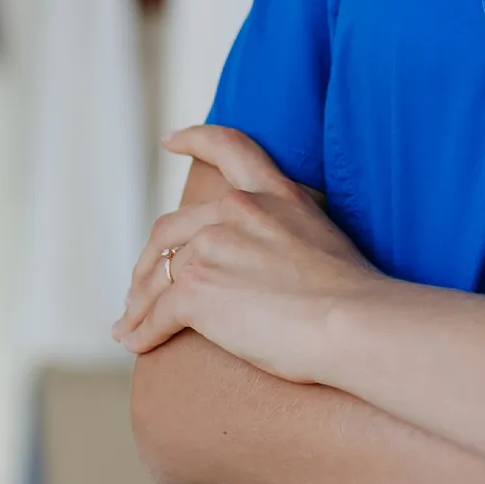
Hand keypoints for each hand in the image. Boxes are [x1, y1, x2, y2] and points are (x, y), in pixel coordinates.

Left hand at [114, 126, 374, 384]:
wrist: (353, 321)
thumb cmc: (351, 296)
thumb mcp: (322, 237)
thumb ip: (286, 234)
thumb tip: (264, 268)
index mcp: (274, 194)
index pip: (231, 148)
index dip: (195, 139)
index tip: (170, 139)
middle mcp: (238, 210)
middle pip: (170, 229)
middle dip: (149, 261)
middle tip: (141, 286)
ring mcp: (213, 246)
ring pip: (158, 275)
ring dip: (139, 304)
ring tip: (131, 325)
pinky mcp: (196, 288)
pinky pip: (155, 314)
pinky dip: (141, 332)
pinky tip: (136, 344)